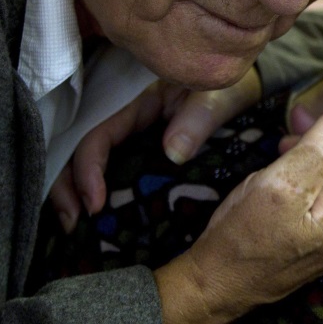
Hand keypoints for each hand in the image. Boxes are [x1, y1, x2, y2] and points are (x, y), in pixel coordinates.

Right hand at [48, 71, 261, 232]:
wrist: (253, 97)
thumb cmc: (232, 91)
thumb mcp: (217, 98)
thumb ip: (198, 120)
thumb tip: (172, 152)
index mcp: (143, 108)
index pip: (100, 137)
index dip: (88, 168)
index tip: (95, 202)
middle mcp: (134, 129)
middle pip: (86, 157)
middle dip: (69, 188)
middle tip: (71, 224)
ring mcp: (140, 149)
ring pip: (97, 172)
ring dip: (79, 198)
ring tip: (75, 231)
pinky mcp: (151, 167)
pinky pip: (122, 185)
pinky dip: (108, 205)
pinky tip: (104, 230)